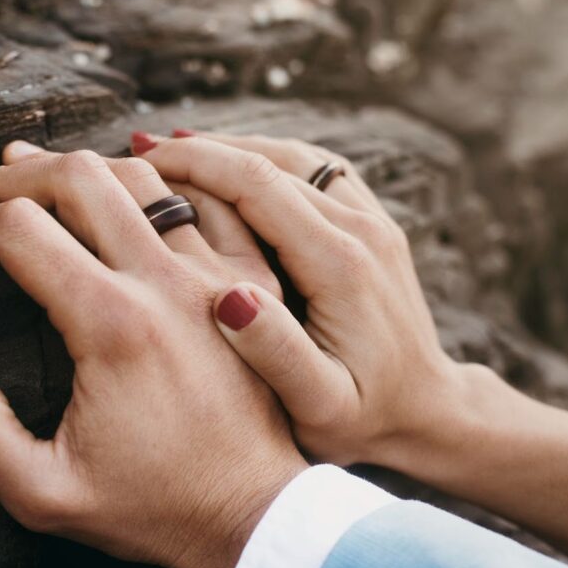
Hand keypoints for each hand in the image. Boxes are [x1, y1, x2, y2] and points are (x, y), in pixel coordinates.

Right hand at [0, 147, 306, 567]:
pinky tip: (134, 176)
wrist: (256, 517)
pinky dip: (166, 179)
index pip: (18, 232)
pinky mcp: (248, 288)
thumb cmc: (156, 509)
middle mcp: (164, 282)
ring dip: (81, 166)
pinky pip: (210, 204)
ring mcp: (212, 278)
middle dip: (10, 175)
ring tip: (32, 168)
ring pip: (143, 179)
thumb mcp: (46, 495)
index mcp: (111, 323)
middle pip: (79, 180)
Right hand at [133, 131, 466, 468]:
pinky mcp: (374, 226)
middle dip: (201, 151)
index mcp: (340, 266)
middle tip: (138, 150)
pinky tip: (231, 166)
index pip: (257, 184)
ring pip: (294, 157)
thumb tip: (228, 297)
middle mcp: (363, 230)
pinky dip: (268, 160)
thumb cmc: (364, 420)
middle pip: (271, 161)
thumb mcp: (319, 406)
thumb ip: (275, 353)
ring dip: (233, 148)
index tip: (141, 159)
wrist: (429, 413)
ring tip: (173, 151)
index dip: (195, 165)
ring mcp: (374, 223)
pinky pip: (316, 171)